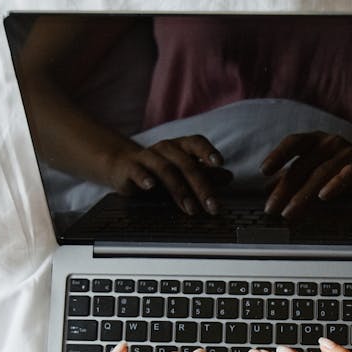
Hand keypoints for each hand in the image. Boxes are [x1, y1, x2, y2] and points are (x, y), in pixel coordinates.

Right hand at [108, 136, 232, 214]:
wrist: (122, 166)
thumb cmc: (158, 169)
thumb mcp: (183, 172)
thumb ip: (205, 174)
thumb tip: (229, 176)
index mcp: (181, 146)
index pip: (197, 143)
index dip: (208, 151)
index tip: (219, 163)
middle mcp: (166, 148)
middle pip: (186, 164)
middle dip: (202, 187)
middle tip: (212, 206)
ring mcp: (147, 157)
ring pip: (166, 170)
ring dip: (180, 190)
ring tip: (191, 208)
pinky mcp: (130, 167)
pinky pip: (137, 171)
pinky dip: (144, 178)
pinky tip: (150, 186)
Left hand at [260, 132, 351, 218]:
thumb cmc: (347, 170)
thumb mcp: (318, 172)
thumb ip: (295, 178)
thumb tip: (268, 190)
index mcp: (316, 141)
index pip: (293, 142)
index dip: (277, 155)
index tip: (264, 171)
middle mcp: (330, 142)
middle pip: (303, 165)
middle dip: (284, 189)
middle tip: (272, 209)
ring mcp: (348, 152)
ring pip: (321, 172)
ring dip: (303, 194)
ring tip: (290, 212)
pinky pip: (349, 174)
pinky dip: (335, 184)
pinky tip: (324, 196)